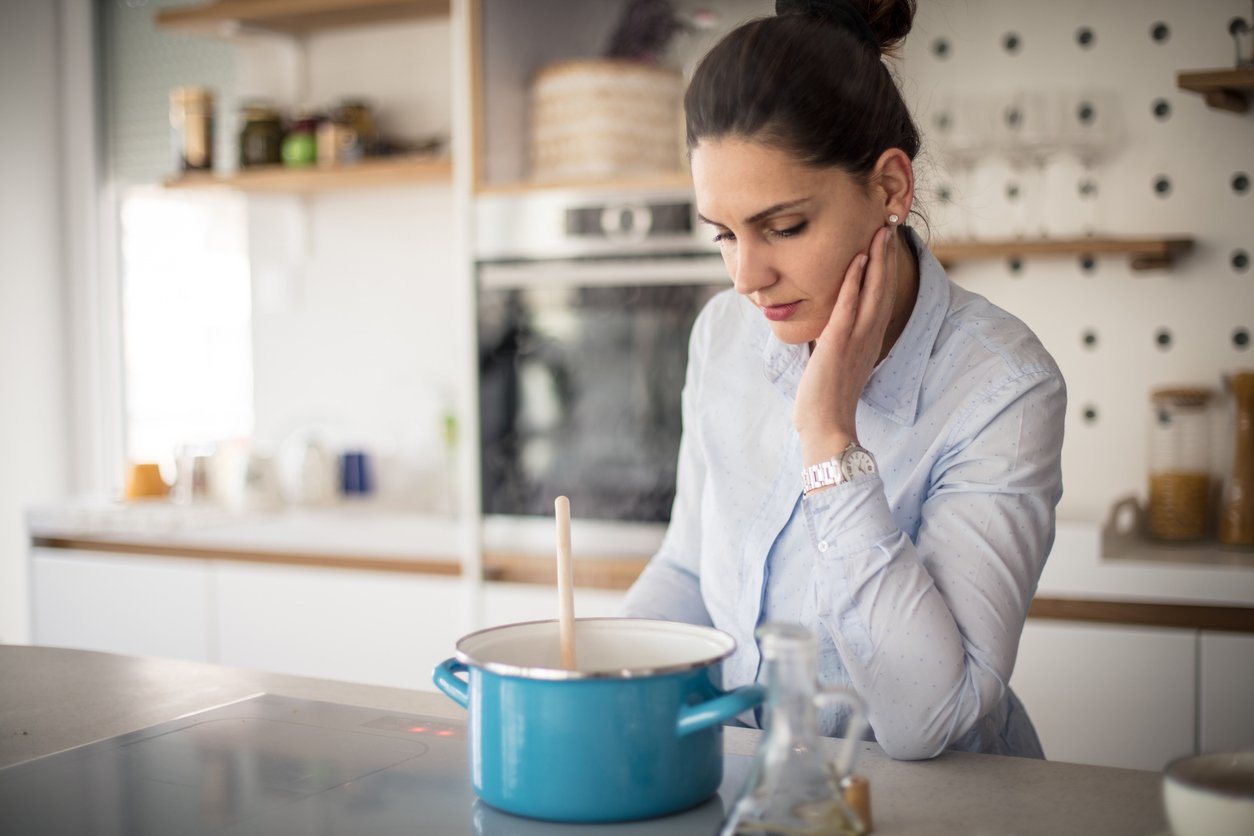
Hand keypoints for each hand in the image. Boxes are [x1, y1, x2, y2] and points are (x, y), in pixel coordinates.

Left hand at [795, 223, 898, 464]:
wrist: (826, 428)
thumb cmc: (826, 401)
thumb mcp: (836, 365)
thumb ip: (836, 345)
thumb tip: (827, 332)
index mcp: (868, 341)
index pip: (881, 298)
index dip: (886, 271)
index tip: (886, 245)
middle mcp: (868, 336)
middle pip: (883, 288)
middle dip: (886, 256)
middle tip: (888, 226)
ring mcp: (856, 339)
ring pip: (872, 292)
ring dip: (876, 260)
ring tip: (879, 232)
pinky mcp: (838, 343)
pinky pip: (848, 306)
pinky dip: (853, 281)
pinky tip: (857, 259)